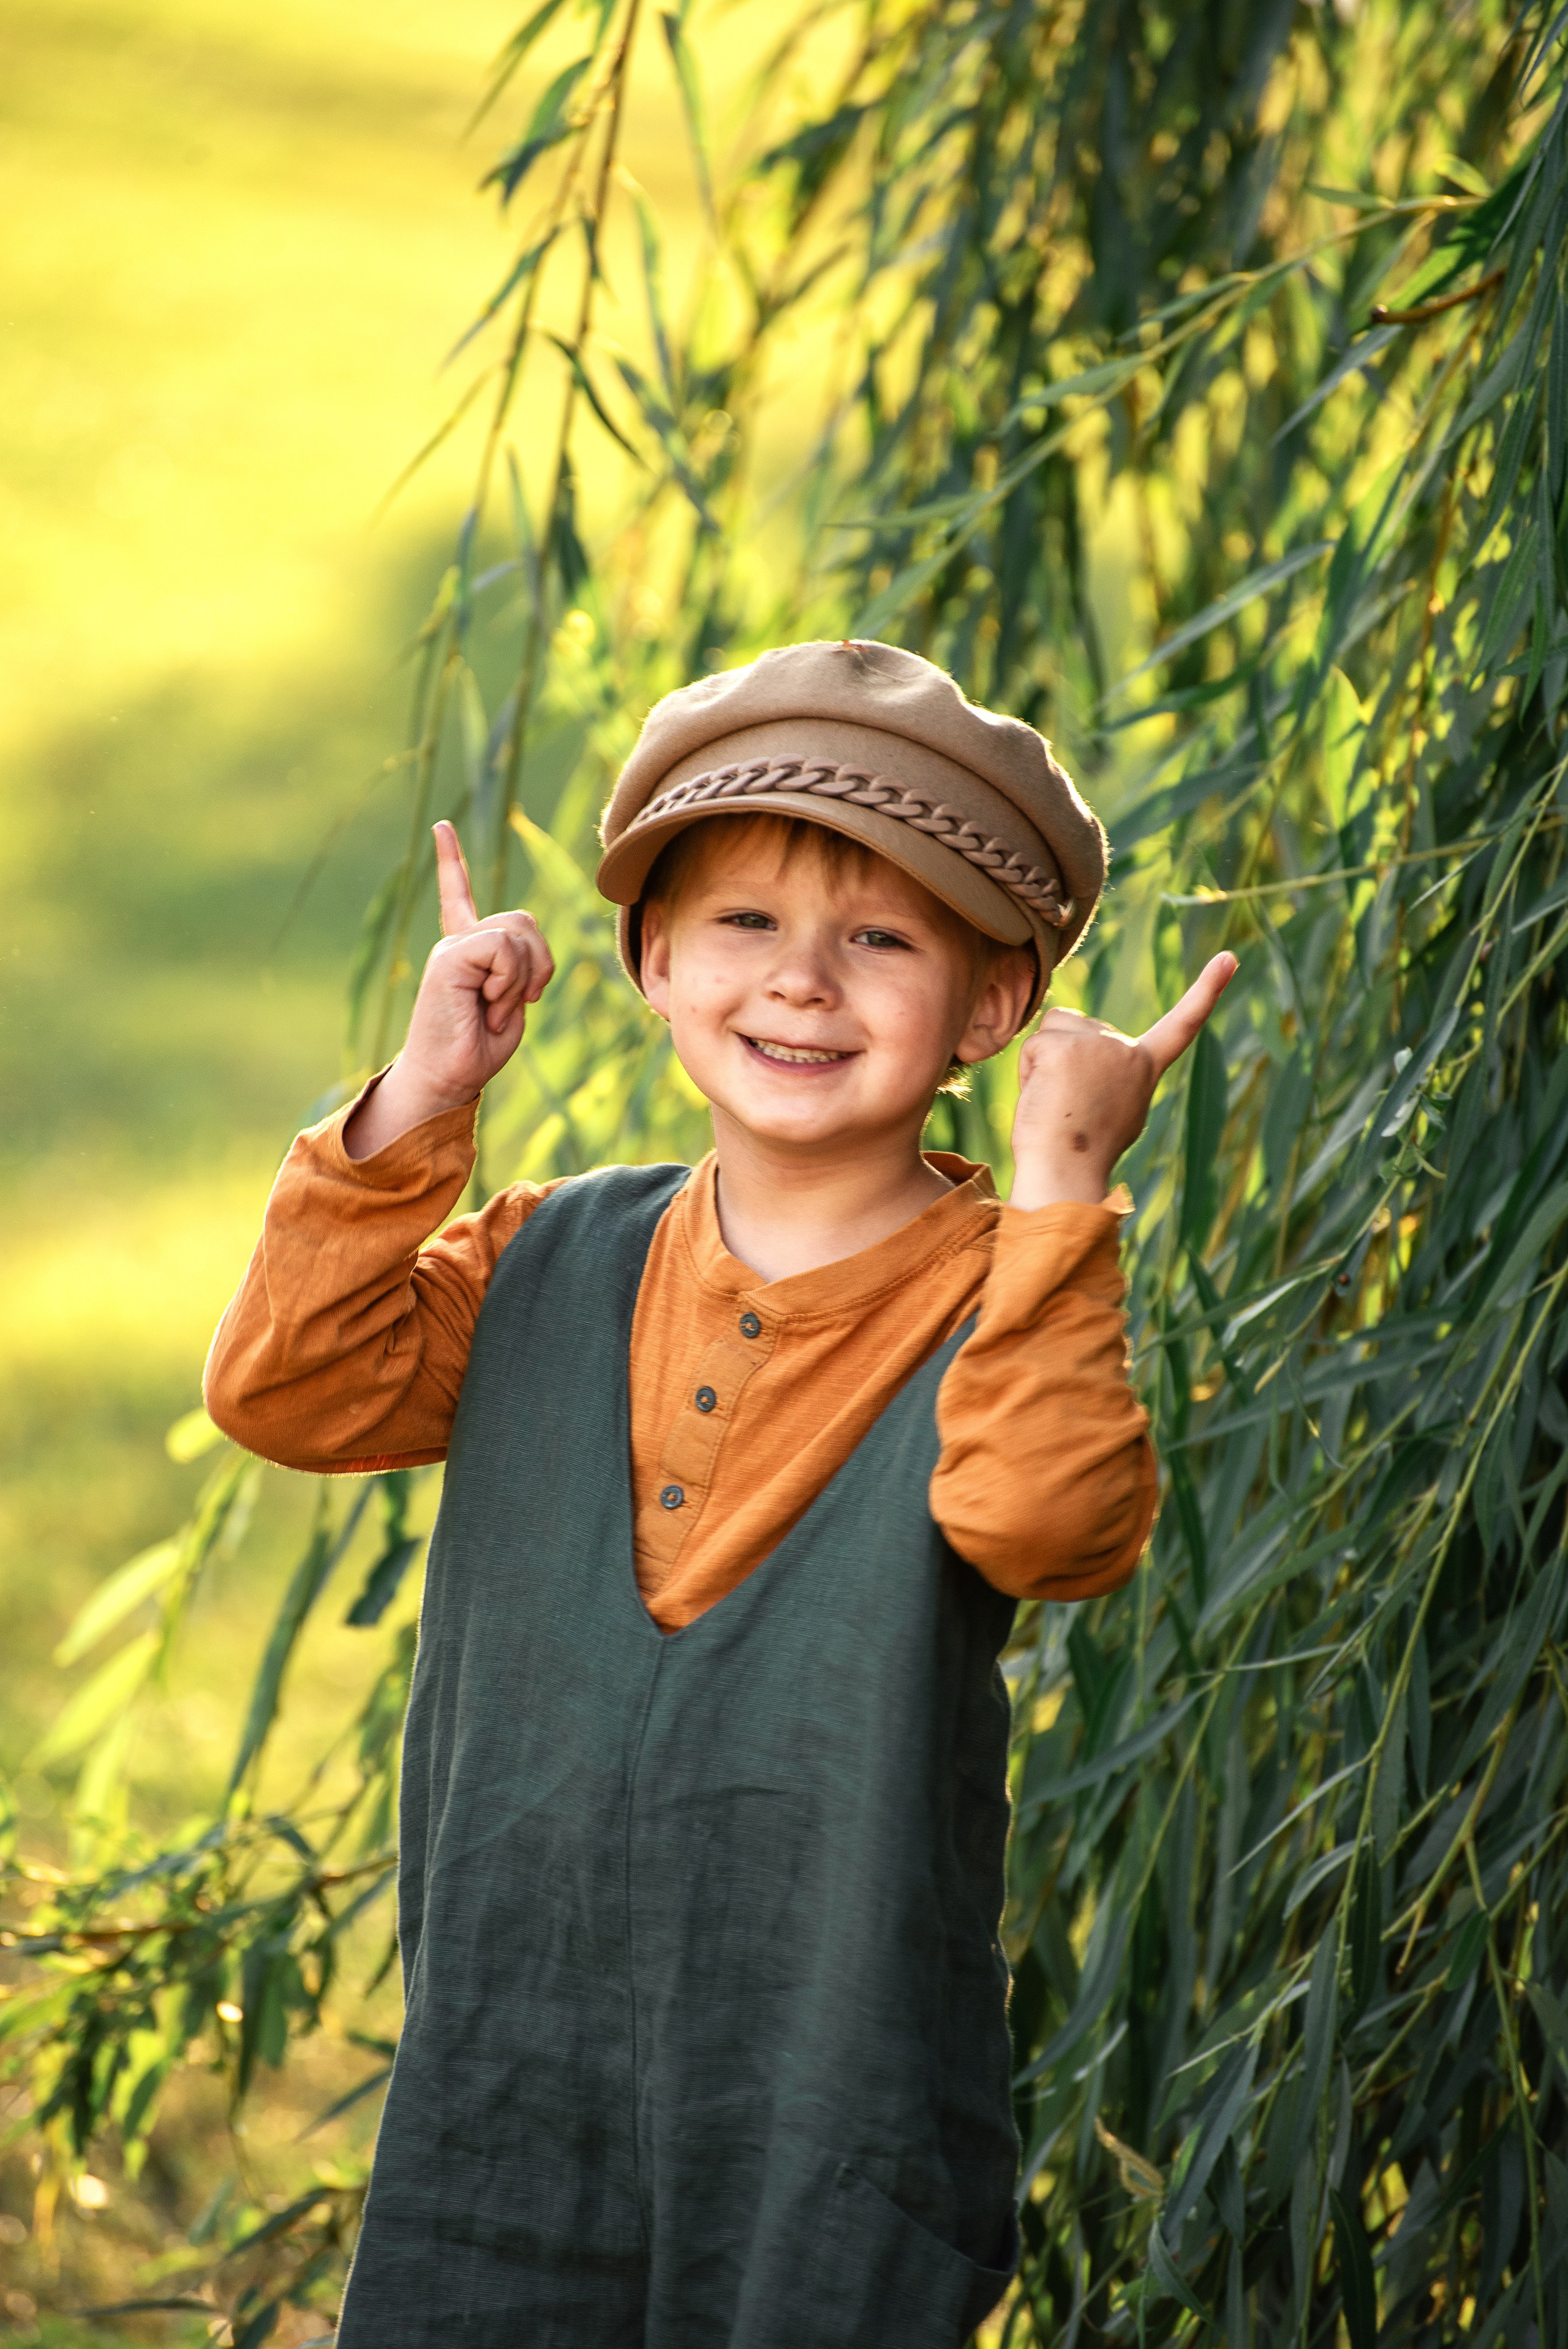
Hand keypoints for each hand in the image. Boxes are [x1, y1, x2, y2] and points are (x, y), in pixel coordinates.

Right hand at [344, 822, 554, 1160]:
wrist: (448, 1078)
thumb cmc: (478, 1048)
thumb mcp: (512, 1003)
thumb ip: (521, 966)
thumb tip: (522, 945)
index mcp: (468, 951)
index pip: (460, 898)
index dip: (451, 863)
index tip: (441, 827)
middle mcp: (456, 943)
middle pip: (525, 921)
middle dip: (538, 965)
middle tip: (513, 1003)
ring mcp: (450, 947)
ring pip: (518, 934)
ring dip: (521, 979)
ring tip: (494, 1007)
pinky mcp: (449, 956)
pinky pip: (504, 949)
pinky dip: (509, 981)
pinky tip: (487, 1003)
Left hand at [1008, 953, 1237, 1210]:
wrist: (1067, 1173)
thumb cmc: (1084, 1152)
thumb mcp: (1115, 1109)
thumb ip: (1112, 1075)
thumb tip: (1089, 1072)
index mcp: (1145, 1067)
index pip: (1181, 1025)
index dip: (1207, 990)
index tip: (1229, 959)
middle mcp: (1127, 1050)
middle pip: (1078, 1029)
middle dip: (1063, 1063)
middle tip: (1070, 1109)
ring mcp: (1098, 1044)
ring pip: (1053, 1032)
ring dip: (1044, 1063)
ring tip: (1057, 1105)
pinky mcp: (1064, 1046)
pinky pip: (1032, 1048)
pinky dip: (1028, 1074)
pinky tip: (1044, 1101)